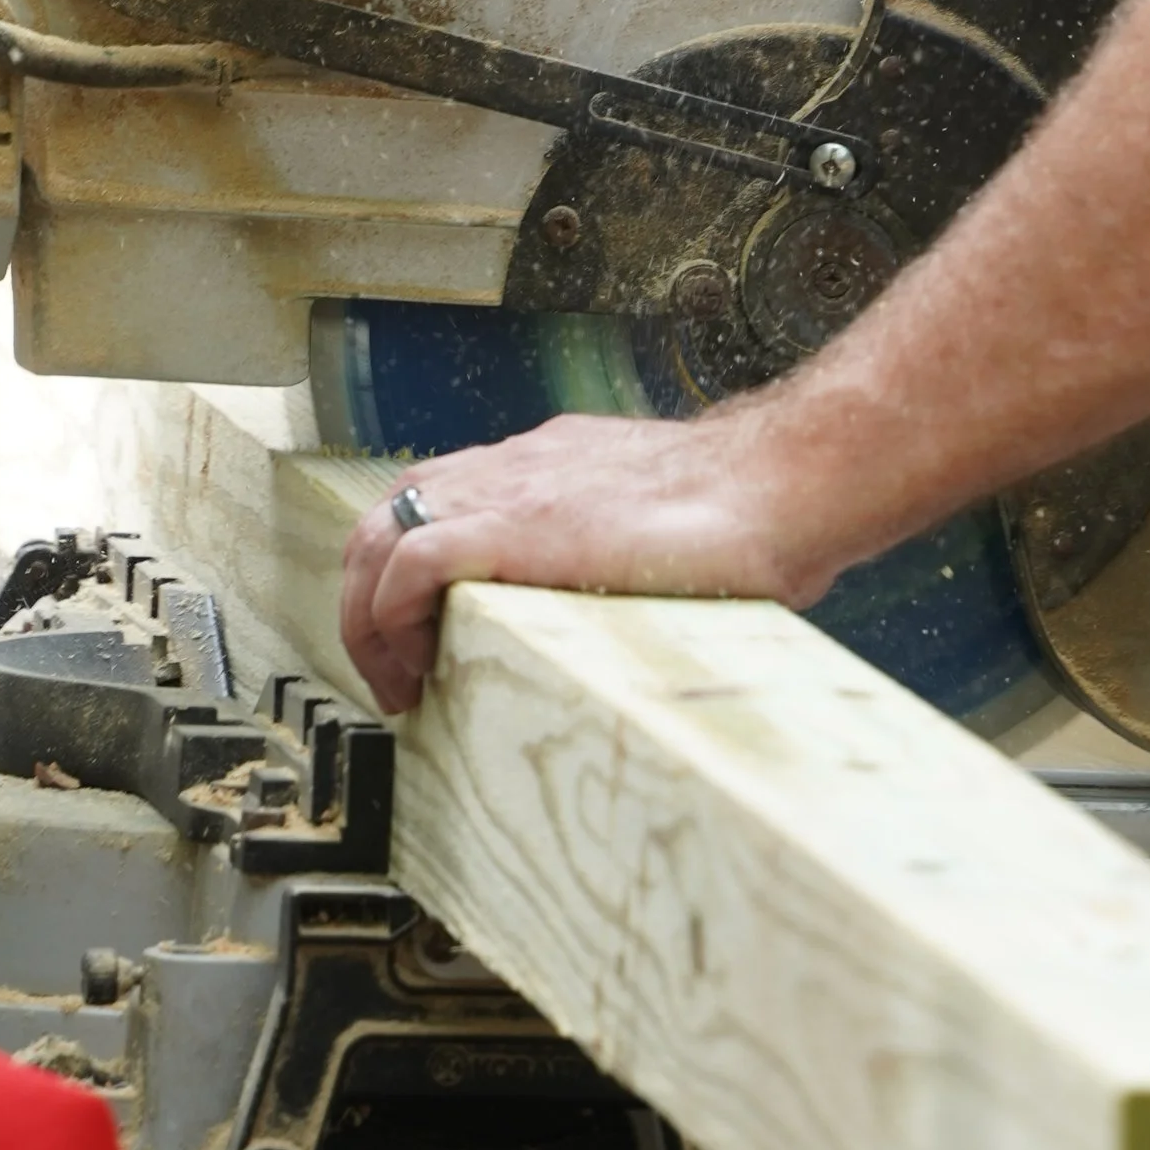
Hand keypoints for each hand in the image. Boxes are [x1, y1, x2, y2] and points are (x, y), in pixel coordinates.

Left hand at [337, 408, 832, 712]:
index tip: (417, 638)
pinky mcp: (519, 526)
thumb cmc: (744, 513)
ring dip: (371, 615)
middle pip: (387, 513)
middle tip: (395, 676)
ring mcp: (512, 488)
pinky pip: (413, 560)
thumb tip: (626, 609)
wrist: (779, 483)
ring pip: (381, 532)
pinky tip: (419, 666)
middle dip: (370, 600)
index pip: (433, 499)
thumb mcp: (654, 524)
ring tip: (399, 684)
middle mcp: (515, 466)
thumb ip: (618, 550)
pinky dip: (393, 614)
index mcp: (545, 465)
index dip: (405, 572)